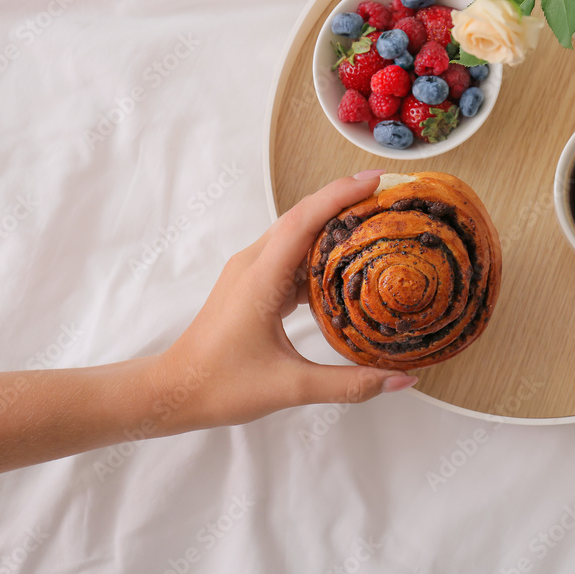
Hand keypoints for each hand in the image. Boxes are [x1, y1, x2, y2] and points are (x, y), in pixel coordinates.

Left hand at [152, 169, 417, 429]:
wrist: (173, 393)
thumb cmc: (220, 386)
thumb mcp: (291, 387)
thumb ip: (350, 384)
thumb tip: (402, 380)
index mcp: (259, 278)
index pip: (303, 221)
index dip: (339, 195)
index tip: (376, 180)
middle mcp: (252, 265)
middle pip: (301, 217)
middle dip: (342, 200)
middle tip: (385, 196)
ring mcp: (249, 273)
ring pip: (294, 234)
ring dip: (330, 224)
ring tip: (372, 223)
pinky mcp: (250, 285)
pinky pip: (288, 256)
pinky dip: (317, 252)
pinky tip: (343, 265)